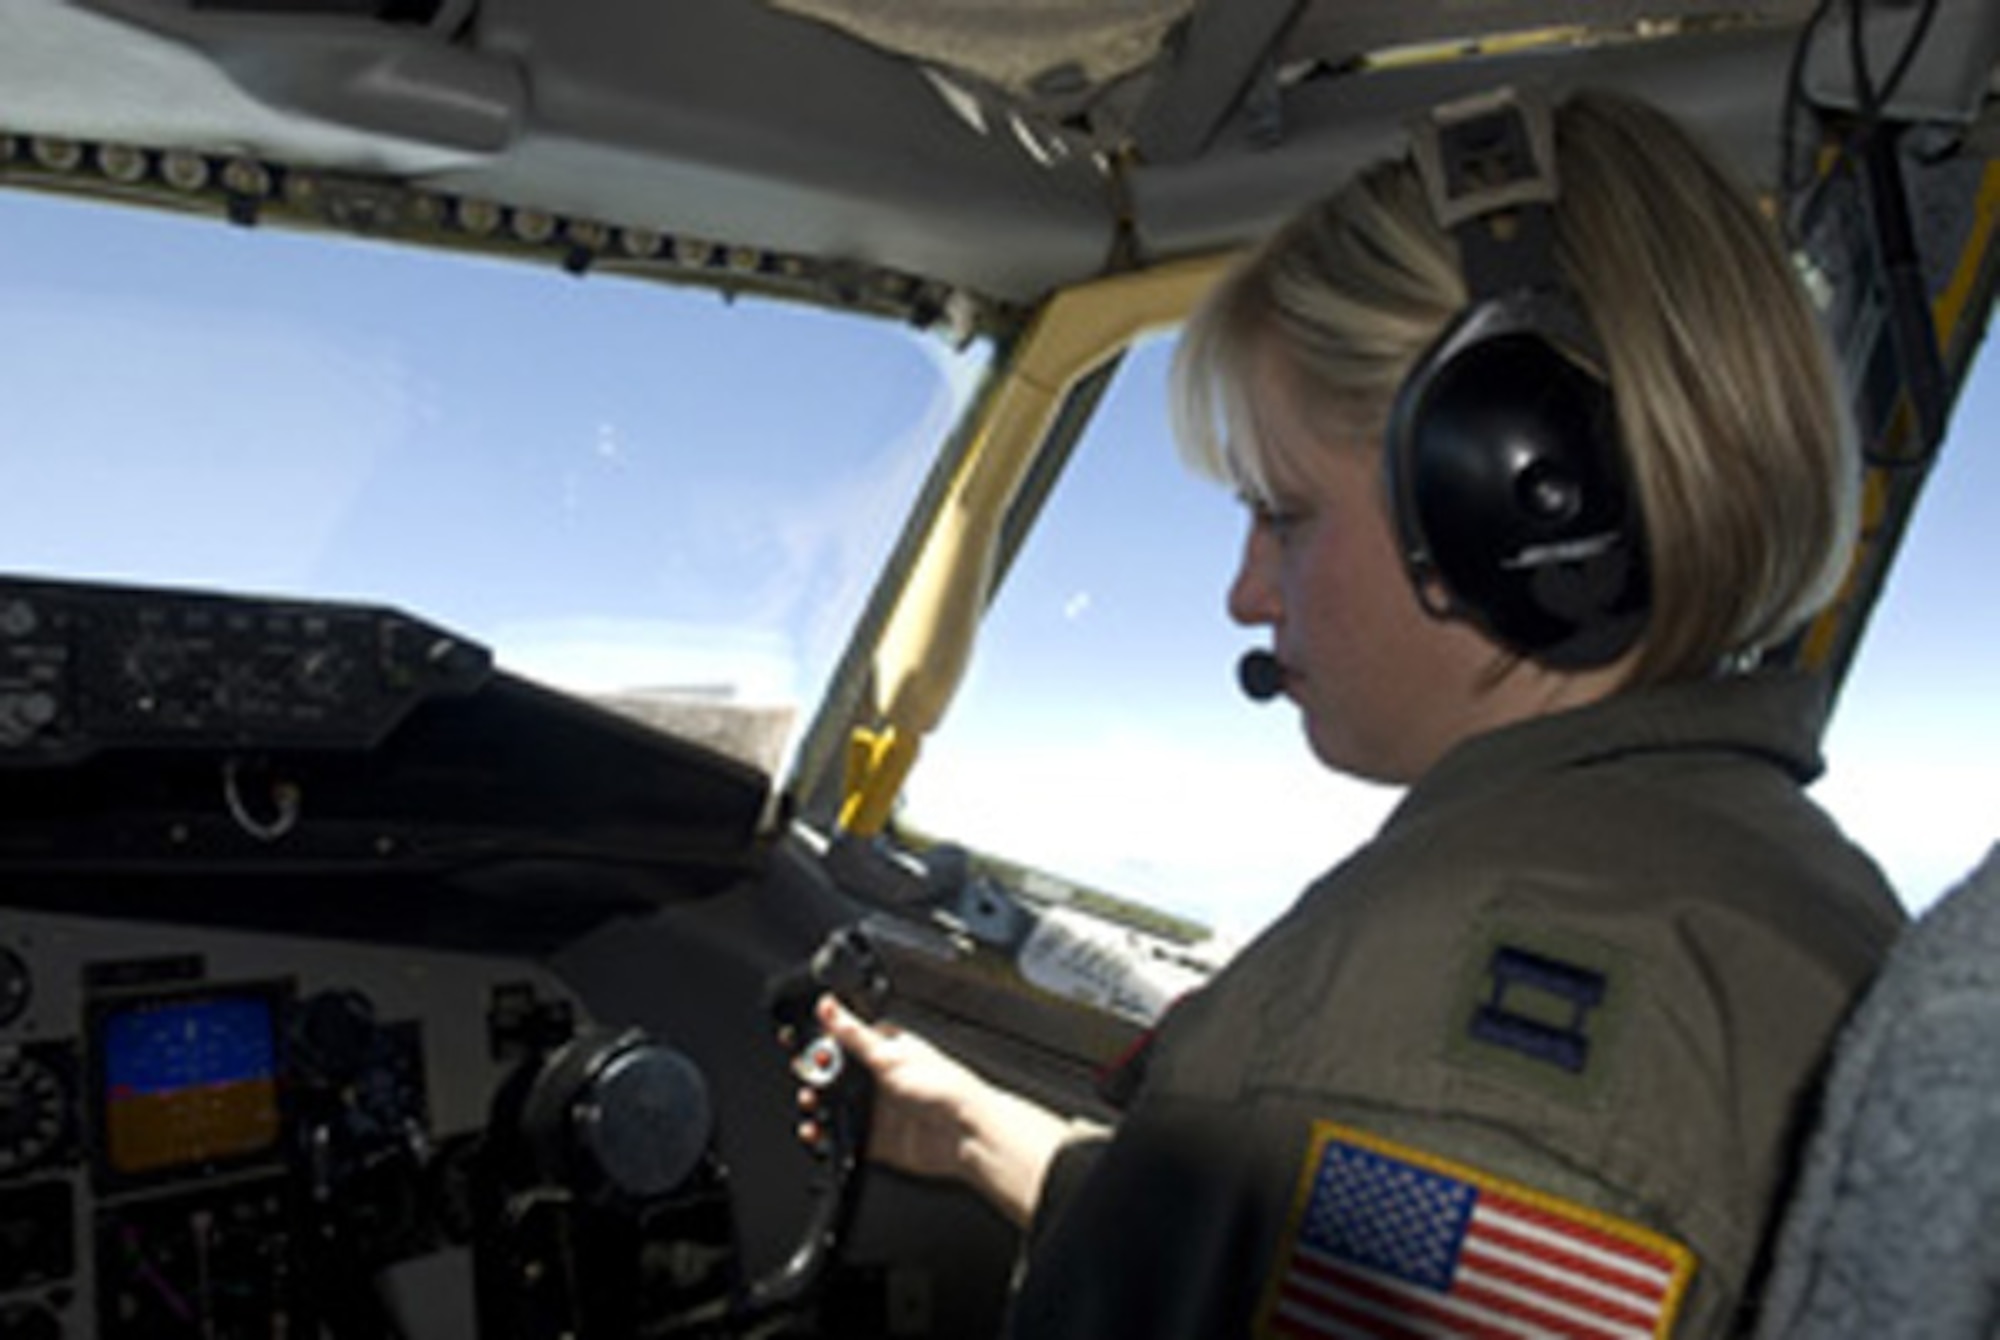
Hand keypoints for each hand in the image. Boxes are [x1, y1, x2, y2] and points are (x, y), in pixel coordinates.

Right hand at [796, 994, 1073, 1227]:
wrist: (964, 1135)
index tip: (797, 1045)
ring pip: (834, 1107)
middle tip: (805, 1080)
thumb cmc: (944, 1087)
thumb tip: (829, 1005)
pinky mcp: (875, 1138)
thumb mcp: (890, 1054)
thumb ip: (853, 1033)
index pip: (842, 1041)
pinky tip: (817, 1133)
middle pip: (833, 1076)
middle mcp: (878, 1078)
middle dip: (814, 1078)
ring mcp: (876, 1108)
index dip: (818, 1044)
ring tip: (809, 1105)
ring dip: (817, 1108)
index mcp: (883, 1048)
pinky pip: (843, 1137)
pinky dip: (827, 1136)